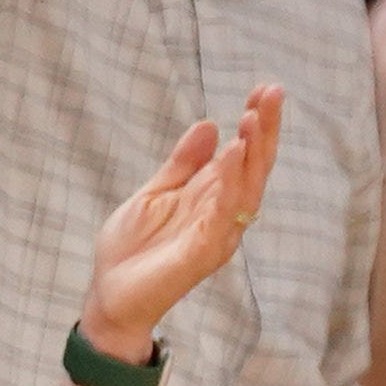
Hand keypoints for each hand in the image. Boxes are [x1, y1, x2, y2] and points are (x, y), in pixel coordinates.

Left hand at [83, 83, 281, 351]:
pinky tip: (235, 153)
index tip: (262, 91)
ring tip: (254, 116)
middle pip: (254, 168)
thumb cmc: (133, 249)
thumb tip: (209, 125)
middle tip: (273, 92)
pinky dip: (232, 183)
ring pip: (247, 188)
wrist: (111, 294)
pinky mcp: (204, 250)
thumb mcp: (155, 192)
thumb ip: (183, 164)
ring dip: (252, 151)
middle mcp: (224, 216)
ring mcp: (218, 234)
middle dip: (265, 130)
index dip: (254, 125)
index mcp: (212, 200)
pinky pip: (224, 213)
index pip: (243, 157)